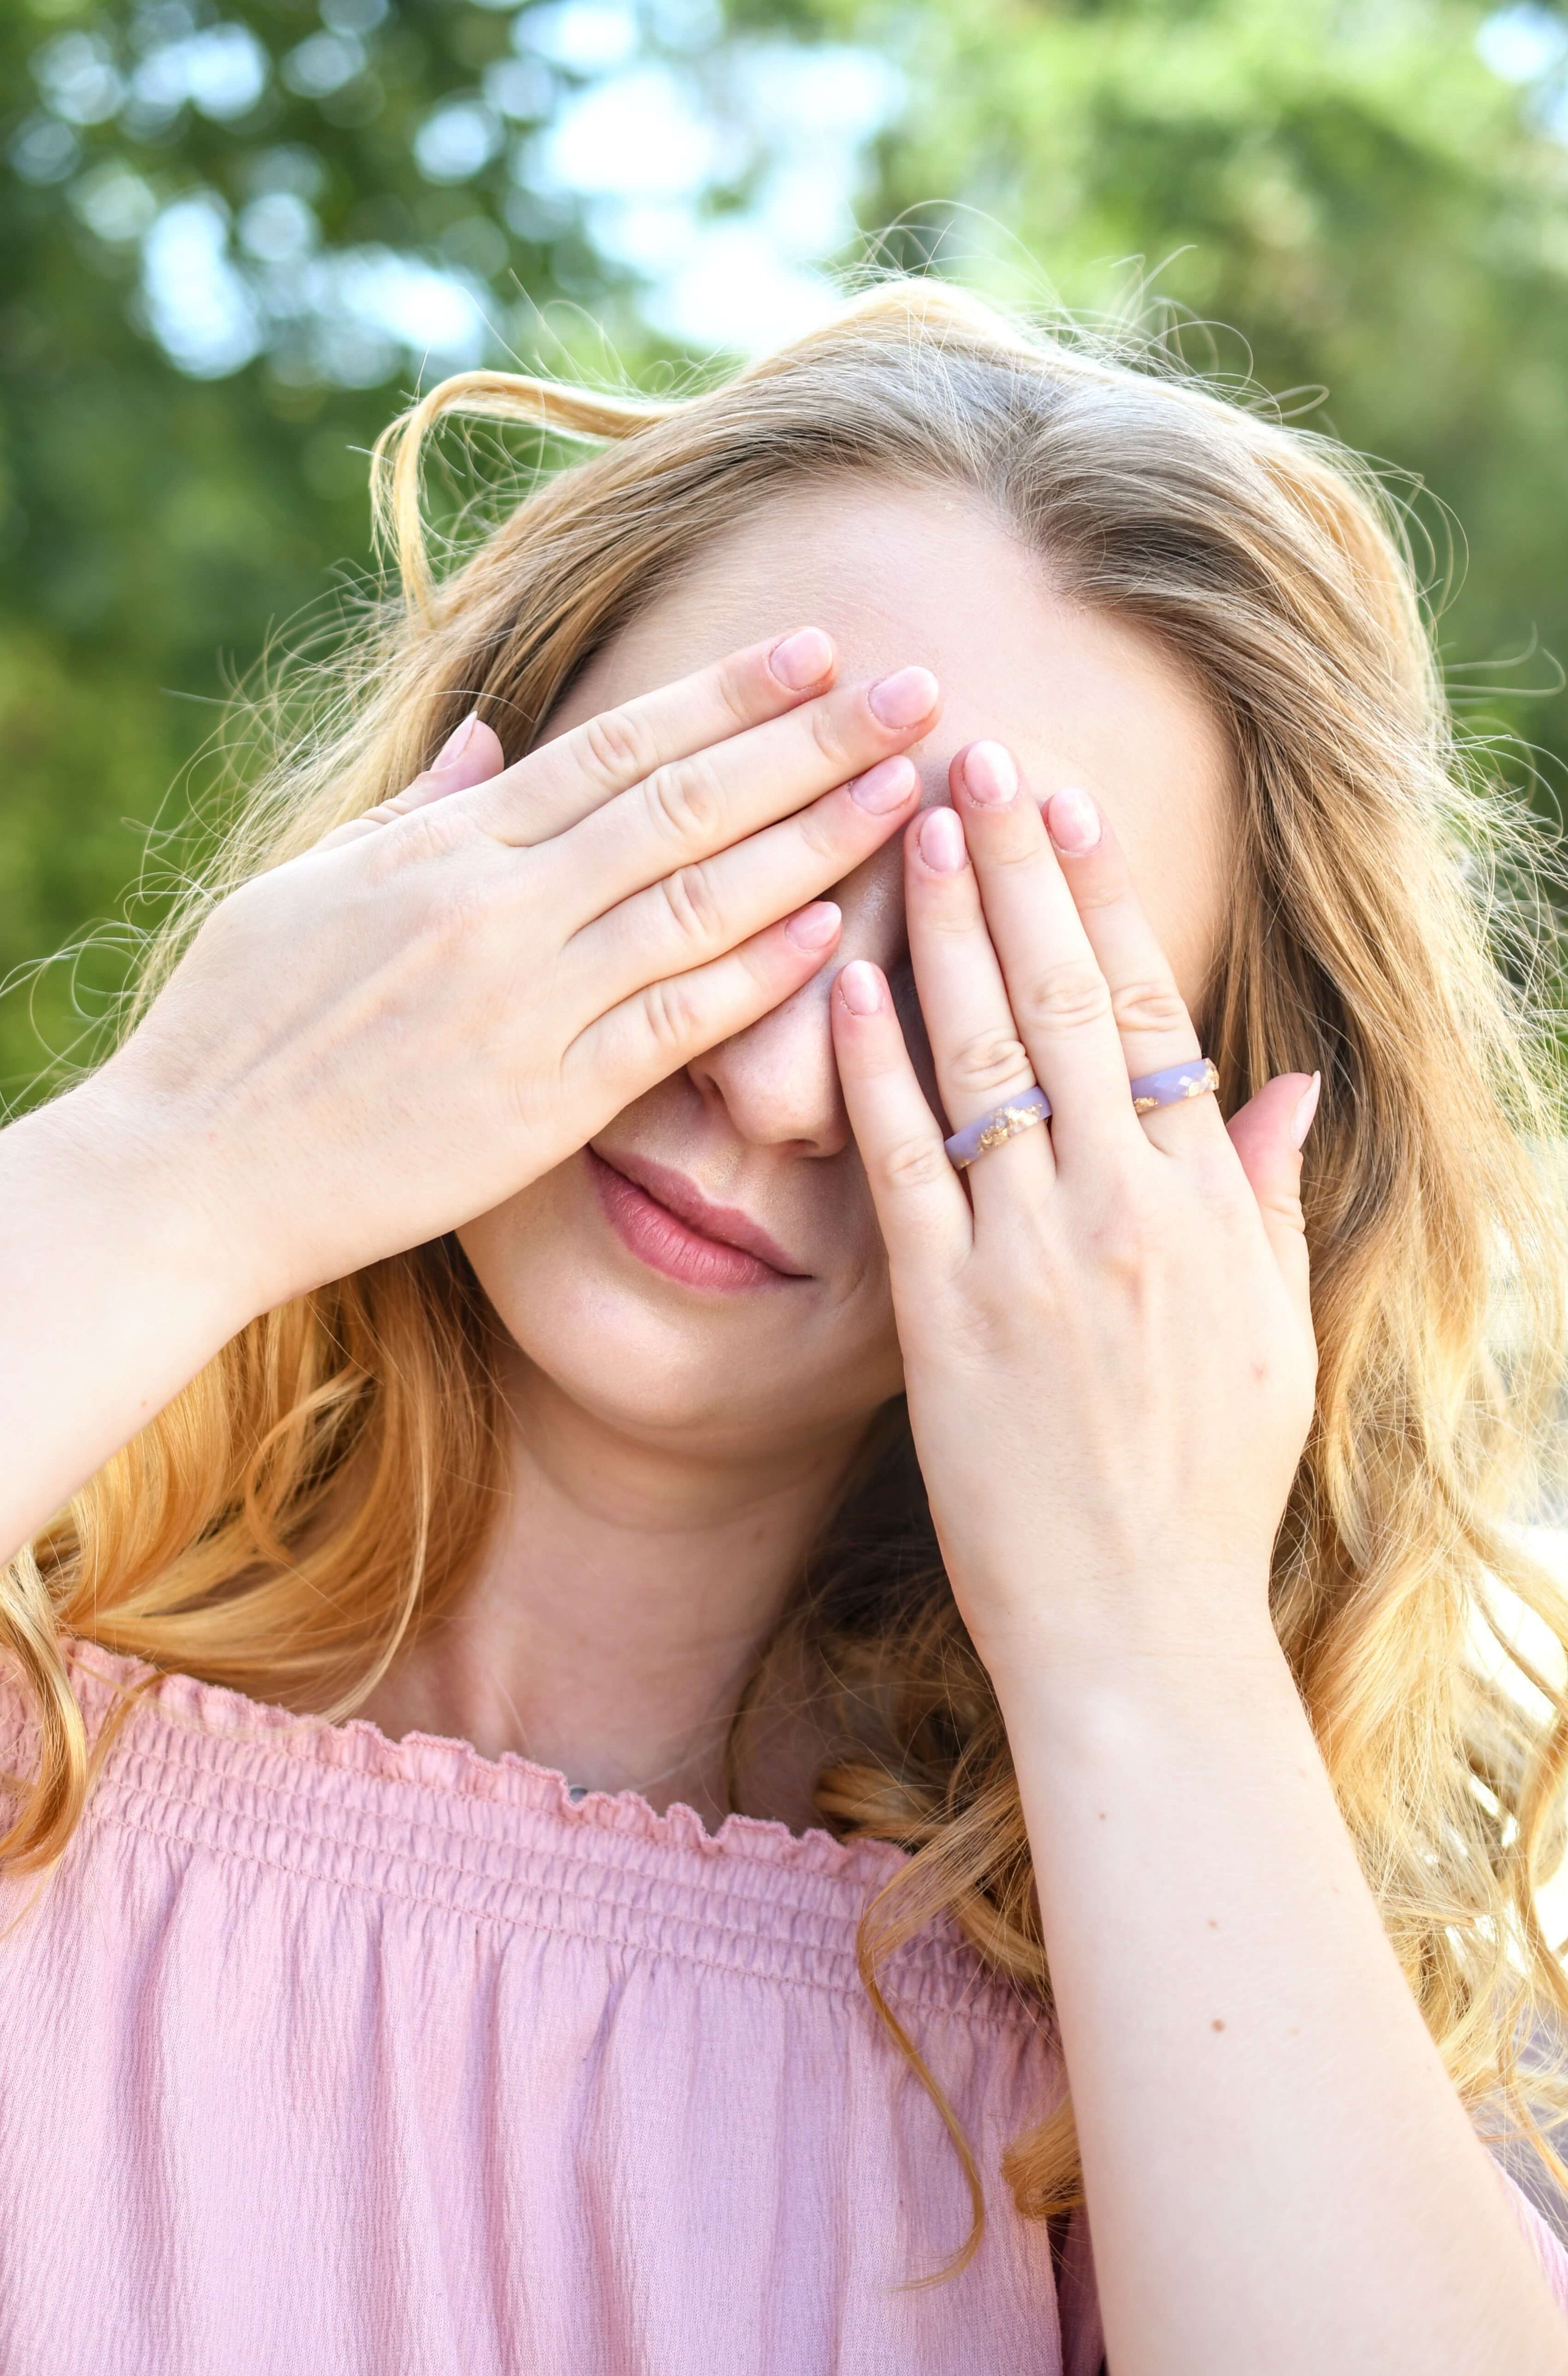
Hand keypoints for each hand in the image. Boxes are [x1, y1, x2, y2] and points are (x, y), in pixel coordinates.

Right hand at [93, 630, 934, 1316]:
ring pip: (698, 902)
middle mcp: (500, 909)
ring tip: (904, 790)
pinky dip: (754, 976)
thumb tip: (490, 737)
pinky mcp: (545, 1104)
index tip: (815, 650)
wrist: (197, 1168)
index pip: (615, 746)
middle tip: (914, 690)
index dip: (726, 694)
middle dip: (807, 741)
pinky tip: (832, 933)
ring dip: (813, 841)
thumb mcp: (313, 883)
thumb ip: (418, 809)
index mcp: (449, 848)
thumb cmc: (244, 1024)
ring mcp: (528, 1003)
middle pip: (683, 802)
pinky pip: (671, 1025)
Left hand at [831, 742, 1318, 1681]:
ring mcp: (1028, 1259)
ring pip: (980, 1058)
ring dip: (940, 932)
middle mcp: (1121, 1210)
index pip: (1152, 1014)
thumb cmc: (1208, 1481)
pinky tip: (843, 979)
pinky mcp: (941, 1318)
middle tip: (973, 757)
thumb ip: (1266, 1197)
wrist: (1134, 1620)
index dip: (1103, 899)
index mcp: (1204, 1205)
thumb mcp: (1274, 1332)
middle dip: (1016, 870)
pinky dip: (871, 1068)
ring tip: (907, 826)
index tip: (1067, 807)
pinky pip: (901, 1167)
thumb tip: (1280, 1084)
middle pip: (1063, 1003)